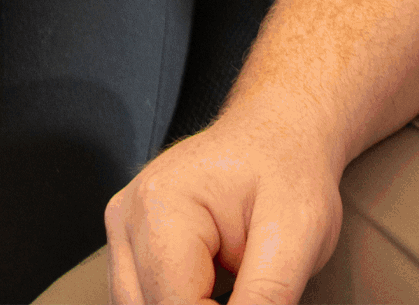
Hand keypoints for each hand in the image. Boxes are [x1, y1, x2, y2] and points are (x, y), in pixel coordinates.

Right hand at [104, 106, 345, 304]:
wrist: (281, 131)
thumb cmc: (289, 172)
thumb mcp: (296, 237)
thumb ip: (266, 299)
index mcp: (161, 205)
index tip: (261, 303)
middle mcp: (127, 216)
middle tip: (251, 290)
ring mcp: (122, 230)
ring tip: (236, 279)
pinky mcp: (129, 244)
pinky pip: (144, 299)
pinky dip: (179, 303)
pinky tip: (214, 292)